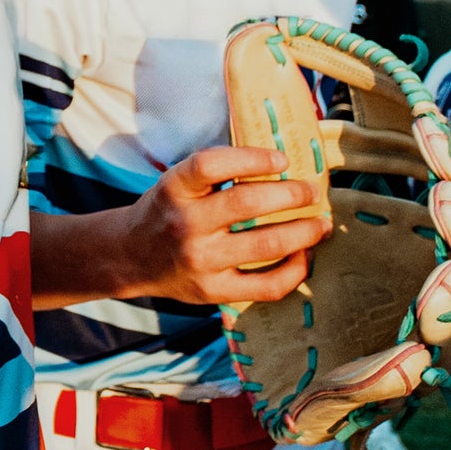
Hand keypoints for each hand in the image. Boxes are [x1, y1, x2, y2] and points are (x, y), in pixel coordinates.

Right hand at [30, 145, 330, 312]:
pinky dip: (293, 271)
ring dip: (302, 232)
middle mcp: (185, 223)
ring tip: (319, 224)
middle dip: (291, 195)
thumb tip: (282, 162)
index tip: (282, 159)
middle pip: (246, 204)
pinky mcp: (212, 291)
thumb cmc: (167, 211)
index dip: (252, 158)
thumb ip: (217, 171)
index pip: (212, 164)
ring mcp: (199, 261)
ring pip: (265, 245)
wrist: (131, 256)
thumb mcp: (177, 182)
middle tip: (310, 191)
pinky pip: (265, 286)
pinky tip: (302, 257)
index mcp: (174, 188)